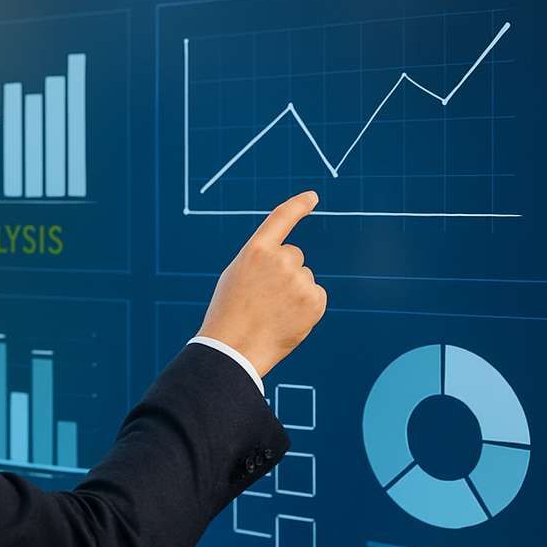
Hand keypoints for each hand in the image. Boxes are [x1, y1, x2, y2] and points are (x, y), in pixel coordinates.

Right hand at [197, 190, 326, 377]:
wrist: (234, 349)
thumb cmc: (230, 313)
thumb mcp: (237, 276)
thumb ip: (262, 261)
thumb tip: (291, 259)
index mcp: (256, 251)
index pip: (281, 219)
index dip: (298, 206)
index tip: (311, 197)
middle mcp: (281, 260)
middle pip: (294, 256)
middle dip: (285, 272)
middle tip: (264, 298)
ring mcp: (300, 280)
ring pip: (304, 278)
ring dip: (294, 292)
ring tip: (272, 313)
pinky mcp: (315, 300)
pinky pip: (316, 296)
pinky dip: (306, 308)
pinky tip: (287, 320)